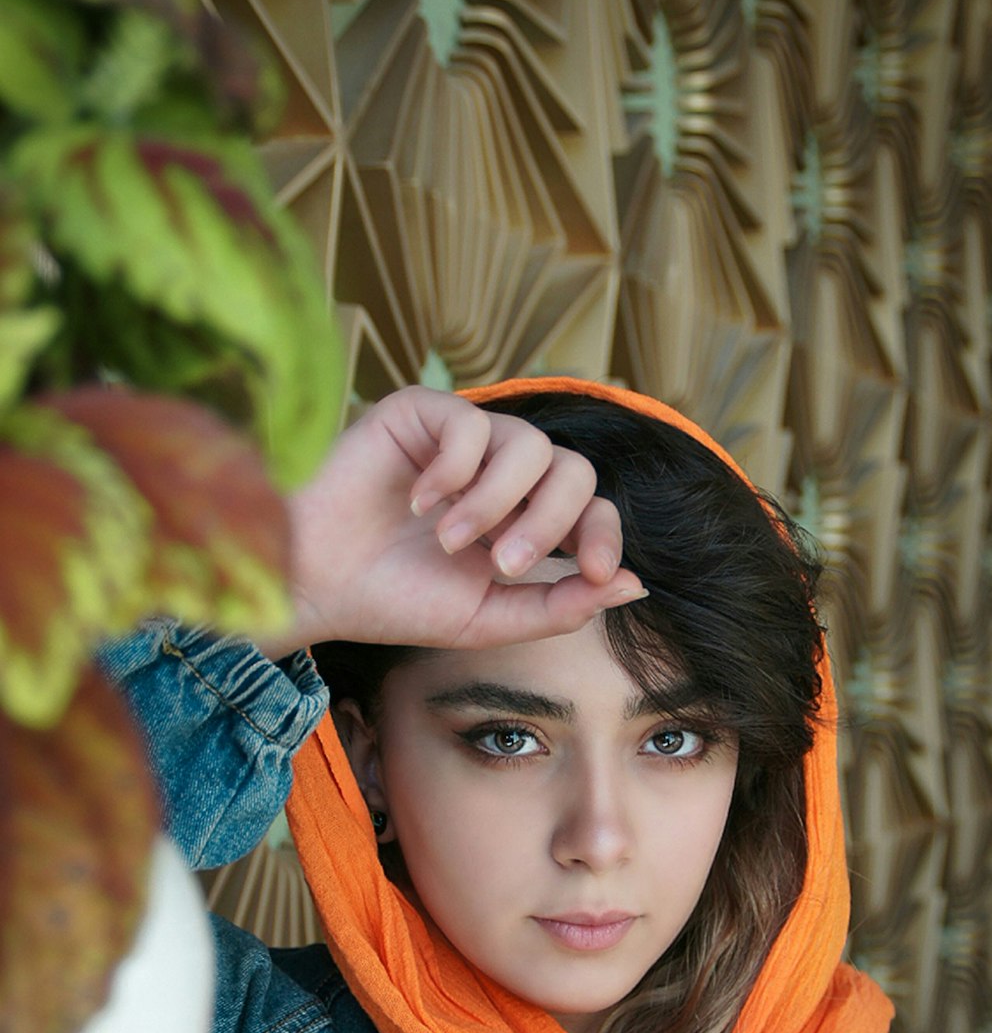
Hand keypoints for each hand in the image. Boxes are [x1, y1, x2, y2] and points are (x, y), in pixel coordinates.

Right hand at [262, 386, 645, 656]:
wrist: (316, 584)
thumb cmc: (395, 602)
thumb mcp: (490, 619)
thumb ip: (560, 605)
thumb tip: (634, 585)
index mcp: (523, 520)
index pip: (592, 507)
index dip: (605, 534)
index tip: (595, 571)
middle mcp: (501, 475)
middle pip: (573, 470)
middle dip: (549, 521)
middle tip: (500, 562)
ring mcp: (464, 441)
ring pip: (530, 444)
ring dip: (495, 502)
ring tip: (449, 540)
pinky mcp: (423, 414)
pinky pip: (472, 425)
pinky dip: (454, 472)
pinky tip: (418, 502)